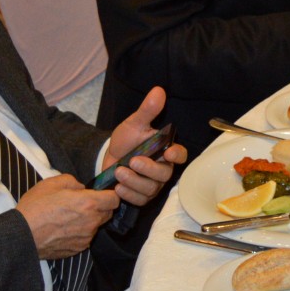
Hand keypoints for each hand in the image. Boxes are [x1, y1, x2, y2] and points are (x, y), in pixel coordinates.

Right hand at [16, 173, 117, 258]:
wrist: (21, 235)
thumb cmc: (35, 208)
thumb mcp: (52, 183)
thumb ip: (73, 182)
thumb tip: (81, 188)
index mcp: (88, 203)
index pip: (115, 199)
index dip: (110, 195)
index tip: (102, 193)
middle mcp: (91, 222)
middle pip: (108, 213)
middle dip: (100, 207)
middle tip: (82, 204)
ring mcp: (85, 238)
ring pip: (95, 226)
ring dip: (89, 221)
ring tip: (68, 217)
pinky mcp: (77, 249)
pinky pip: (85, 238)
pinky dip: (79, 233)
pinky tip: (63, 229)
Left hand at [104, 86, 183, 205]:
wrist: (109, 157)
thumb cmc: (126, 140)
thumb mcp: (134, 124)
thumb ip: (147, 110)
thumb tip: (158, 90)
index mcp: (165, 151)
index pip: (180, 155)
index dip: (177, 155)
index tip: (168, 152)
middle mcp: (163, 169)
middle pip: (164, 175)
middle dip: (149, 169)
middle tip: (132, 161)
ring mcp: (152, 185)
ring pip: (150, 189)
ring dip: (134, 181)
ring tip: (119, 171)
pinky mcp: (141, 197)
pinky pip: (139, 200)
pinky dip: (128, 194)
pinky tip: (118, 187)